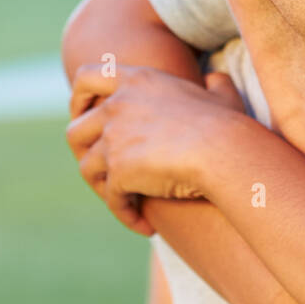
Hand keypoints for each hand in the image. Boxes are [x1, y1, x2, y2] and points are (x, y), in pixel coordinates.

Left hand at [66, 63, 248, 234]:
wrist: (223, 151)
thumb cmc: (228, 125)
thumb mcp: (222, 96)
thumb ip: (214, 83)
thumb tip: (215, 79)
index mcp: (137, 81)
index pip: (86, 77)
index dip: (78, 97)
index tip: (82, 114)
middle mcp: (117, 106)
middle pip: (76, 130)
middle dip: (82, 154)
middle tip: (102, 172)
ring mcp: (113, 138)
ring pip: (87, 168)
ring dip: (103, 188)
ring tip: (126, 202)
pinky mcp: (118, 170)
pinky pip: (112, 199)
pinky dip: (125, 214)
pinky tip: (145, 226)